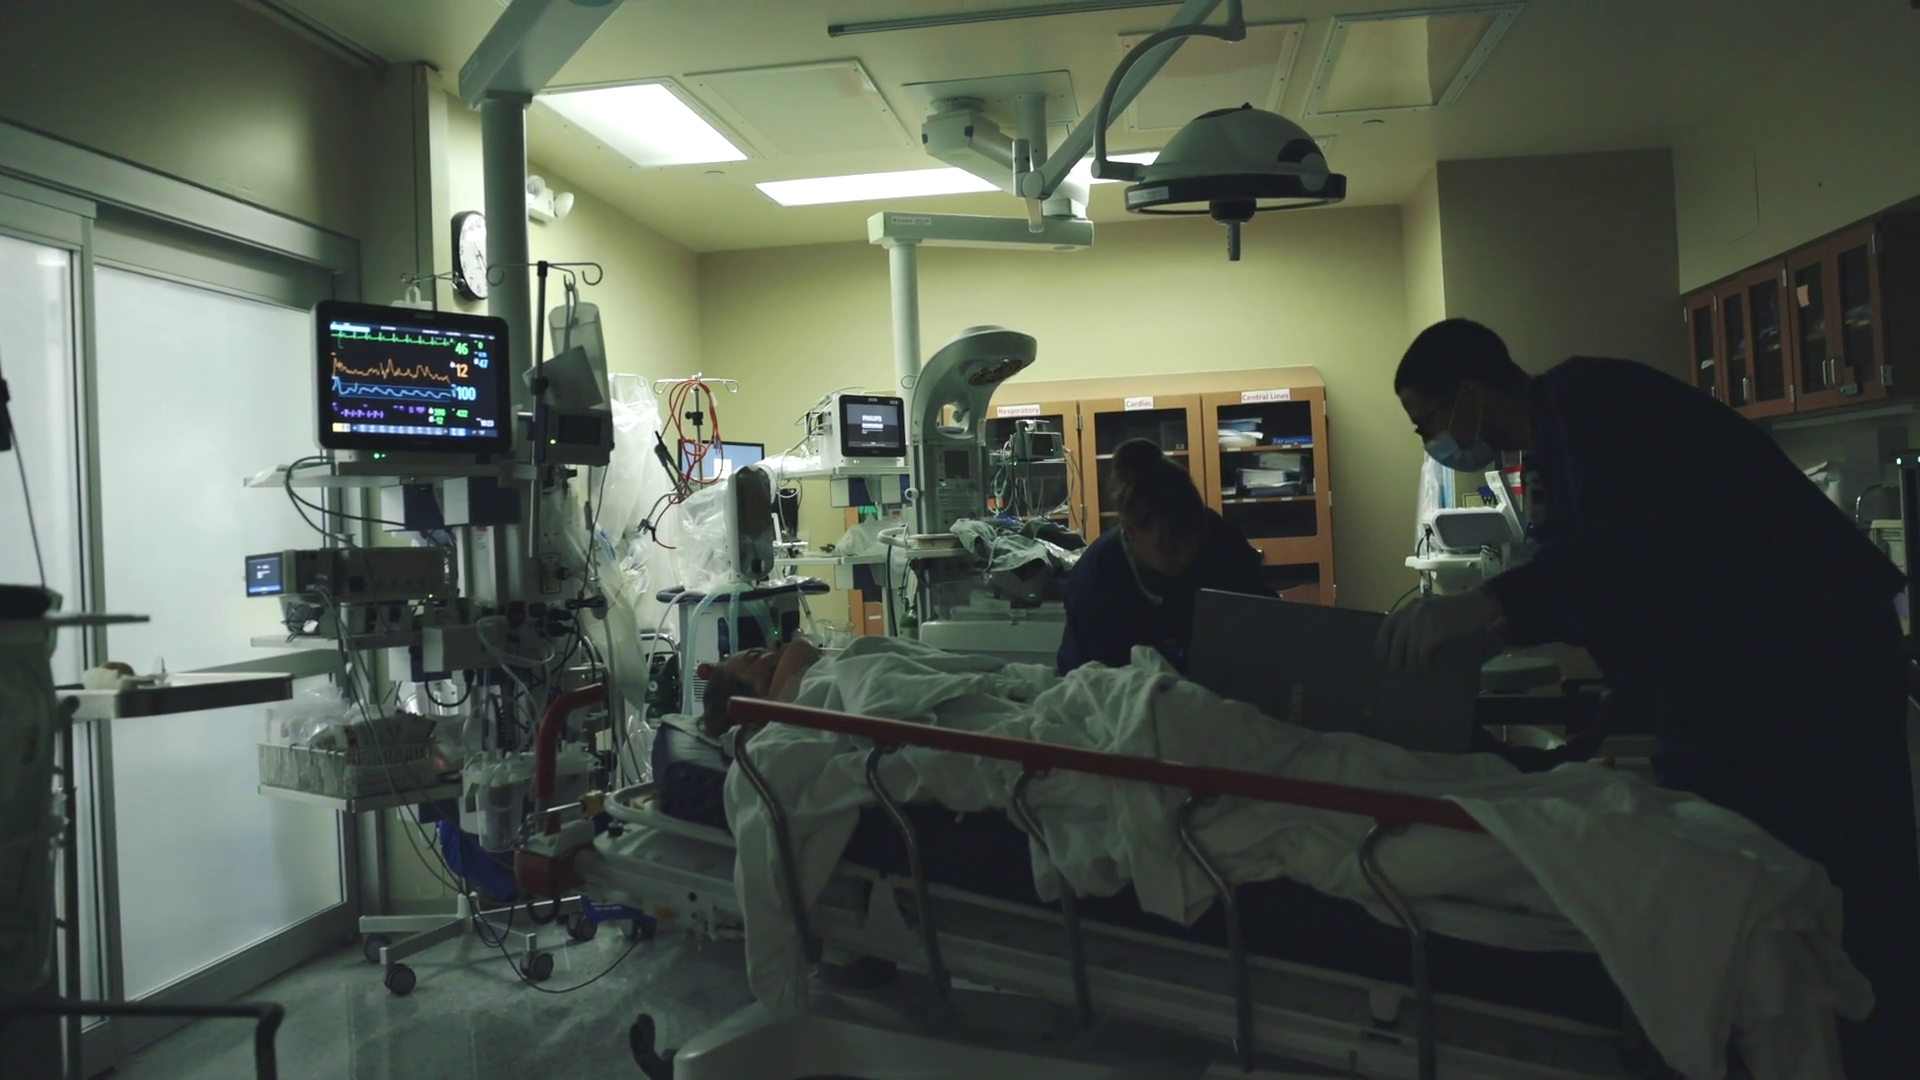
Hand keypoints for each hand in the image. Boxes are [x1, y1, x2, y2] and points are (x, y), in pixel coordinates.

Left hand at [1377, 589, 1500, 670]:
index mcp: (1410, 607)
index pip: (1387, 625)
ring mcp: (1425, 621)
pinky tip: (1426, 664)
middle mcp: (1413, 612)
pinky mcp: (1437, 630)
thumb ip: (1414, 621)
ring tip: (1414, 669)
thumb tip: (1400, 643)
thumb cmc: (1454, 610)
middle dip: (1395, 657)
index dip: (1381, 642)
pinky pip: (1424, 651)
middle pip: (1397, 641)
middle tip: (1396, 668)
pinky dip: (1424, 660)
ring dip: (1412, 662)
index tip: (1380, 655)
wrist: (1477, 604)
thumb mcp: (1429, 610)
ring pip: (1411, 649)